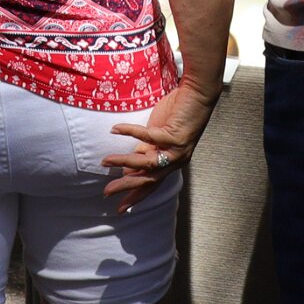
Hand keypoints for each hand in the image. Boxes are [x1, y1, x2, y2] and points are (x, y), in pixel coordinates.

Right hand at [103, 76, 219, 209]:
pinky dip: (130, 133)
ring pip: (147, 162)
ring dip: (124, 161)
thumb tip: (128, 167)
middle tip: (107, 192)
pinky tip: (116, 130)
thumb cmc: (177, 113)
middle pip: (148, 180)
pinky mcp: (175, 135)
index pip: (151, 184)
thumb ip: (146, 151)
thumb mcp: (158, 136)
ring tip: (105, 161)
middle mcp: (175, 161)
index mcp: (171, 162)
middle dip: (127, 186)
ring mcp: (176, 150)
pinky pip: (148, 136)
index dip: (136, 197)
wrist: (198, 95)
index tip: (120, 208)